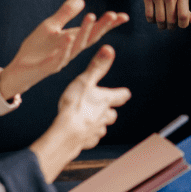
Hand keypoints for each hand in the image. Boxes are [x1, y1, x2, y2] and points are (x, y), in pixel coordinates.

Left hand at [2, 0, 127, 96]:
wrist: (19, 70)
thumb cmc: (37, 49)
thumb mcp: (51, 27)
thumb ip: (65, 14)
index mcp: (73, 40)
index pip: (94, 31)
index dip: (109, 25)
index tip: (124, 16)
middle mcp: (70, 50)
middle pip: (89, 38)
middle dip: (101, 26)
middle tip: (113, 14)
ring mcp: (60, 59)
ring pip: (76, 46)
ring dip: (84, 32)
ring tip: (91, 16)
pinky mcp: (47, 66)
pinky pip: (57, 58)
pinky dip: (63, 48)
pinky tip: (68, 37)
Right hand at [30, 46, 131, 180]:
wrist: (66, 133)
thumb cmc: (75, 106)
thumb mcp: (85, 81)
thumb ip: (96, 67)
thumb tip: (109, 49)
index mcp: (105, 100)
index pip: (121, 95)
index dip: (122, 93)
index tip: (124, 92)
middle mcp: (104, 116)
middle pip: (112, 114)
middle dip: (109, 111)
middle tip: (105, 107)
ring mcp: (96, 131)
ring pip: (102, 127)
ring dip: (98, 123)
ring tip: (90, 120)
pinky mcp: (87, 142)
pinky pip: (91, 139)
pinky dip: (88, 136)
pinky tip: (81, 134)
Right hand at [135, 0, 189, 28]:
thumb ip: (184, 1)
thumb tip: (186, 18)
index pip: (184, 17)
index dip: (183, 25)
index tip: (180, 24)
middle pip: (171, 21)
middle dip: (171, 27)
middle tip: (170, 25)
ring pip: (160, 20)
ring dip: (161, 25)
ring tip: (162, 24)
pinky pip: (149, 15)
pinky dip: (152, 20)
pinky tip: (154, 18)